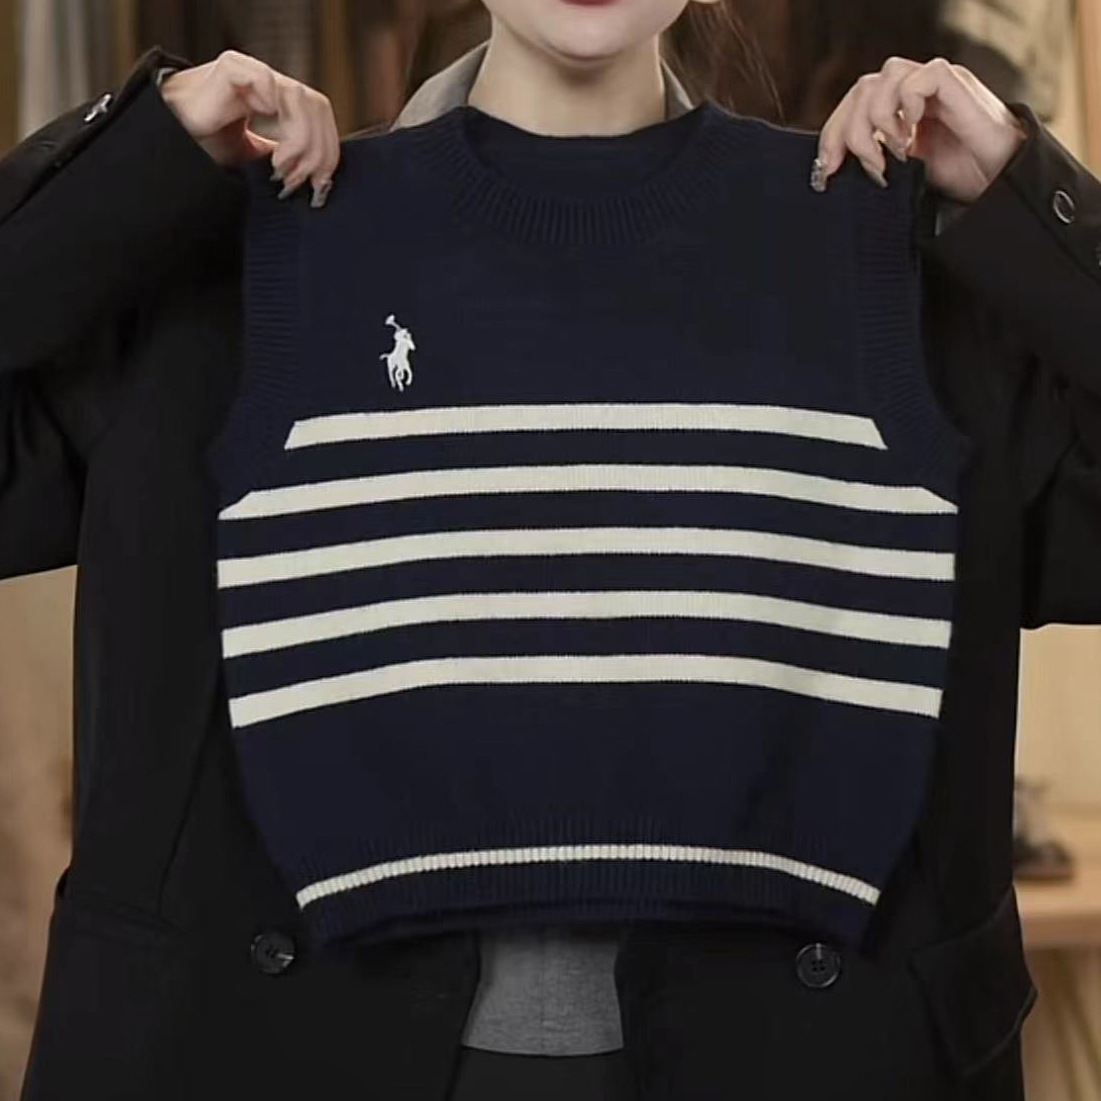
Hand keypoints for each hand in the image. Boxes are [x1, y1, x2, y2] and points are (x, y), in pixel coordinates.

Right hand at [160, 50, 339, 207]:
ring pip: (300, 97)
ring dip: (299, 137)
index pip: (320, 116)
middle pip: (317, 107)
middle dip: (317, 149)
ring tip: (281, 165)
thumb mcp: (258, 159)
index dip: (327, 149)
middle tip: (300, 179)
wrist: (172, 143)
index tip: (320, 183)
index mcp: (280, 103)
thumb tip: (318, 176)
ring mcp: (253, 74)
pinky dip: (274, 106)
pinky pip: (267, 80)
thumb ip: (286, 158)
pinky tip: (268, 137)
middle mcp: (271, 86)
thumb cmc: (208, 149)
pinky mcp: (232, 68)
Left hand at [811, 56, 1027, 203]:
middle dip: (845, 131)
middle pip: (860, 90)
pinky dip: (906, 107)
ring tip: (892, 155)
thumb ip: (872, 160)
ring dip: (875, 122)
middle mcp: (910, 91)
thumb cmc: (957, 175)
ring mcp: (931, 82)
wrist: (998, 179)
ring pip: (881, 80)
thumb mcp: (900, 171)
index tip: (825, 172)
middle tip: (855, 167)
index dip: (832, 135)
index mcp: (895, 108)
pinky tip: (913, 136)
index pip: (851, 106)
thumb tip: (829, 172)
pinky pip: (917, 78)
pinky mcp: (952, 81)